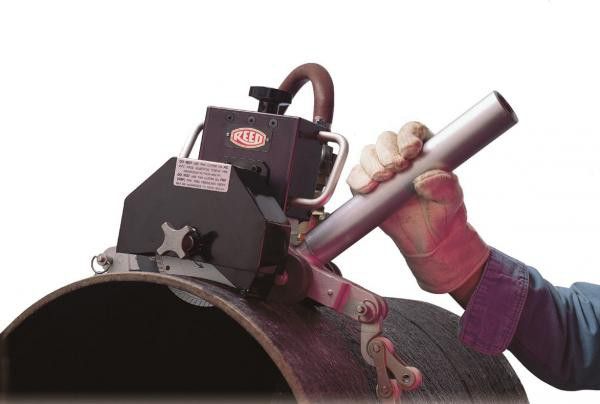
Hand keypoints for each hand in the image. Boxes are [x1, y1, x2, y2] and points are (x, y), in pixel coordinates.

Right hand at [346, 122, 489, 295]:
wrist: (430, 240)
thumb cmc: (444, 213)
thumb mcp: (453, 198)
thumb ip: (444, 185)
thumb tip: (424, 179)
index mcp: (423, 151)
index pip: (412, 131)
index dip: (408, 136)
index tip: (411, 150)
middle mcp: (400, 156)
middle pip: (386, 139)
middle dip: (388, 151)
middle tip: (396, 168)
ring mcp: (382, 171)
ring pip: (368, 154)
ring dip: (373, 164)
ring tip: (383, 179)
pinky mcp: (367, 187)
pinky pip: (356, 176)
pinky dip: (359, 180)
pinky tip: (369, 188)